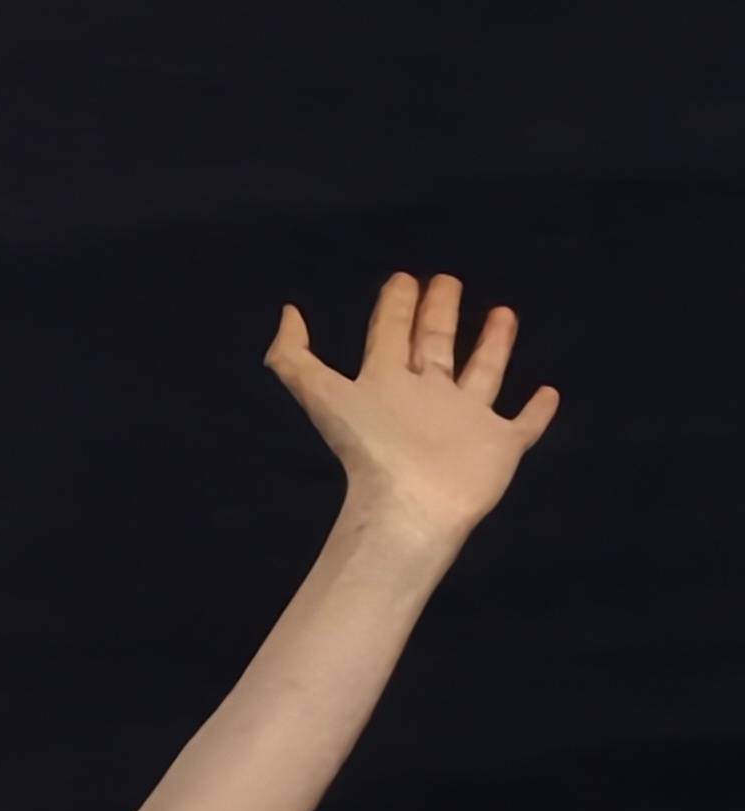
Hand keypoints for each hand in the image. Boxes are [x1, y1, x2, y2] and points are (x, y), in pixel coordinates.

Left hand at [266, 272, 558, 555]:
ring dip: (493, 345)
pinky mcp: (500, 447)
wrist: (410, 507)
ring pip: (482, 375)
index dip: (394, 309)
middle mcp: (427, 399)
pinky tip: (549, 392)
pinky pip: (523, 426)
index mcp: (389, 386)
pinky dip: (537, 413)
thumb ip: (294, 359)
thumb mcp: (322, 396)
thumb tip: (286, 315)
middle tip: (446, 281)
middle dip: (439, 314)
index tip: (403, 279)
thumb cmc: (371, 450)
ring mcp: (466, 424)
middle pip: (435, 347)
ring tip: (502, 312)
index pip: (391, 336)